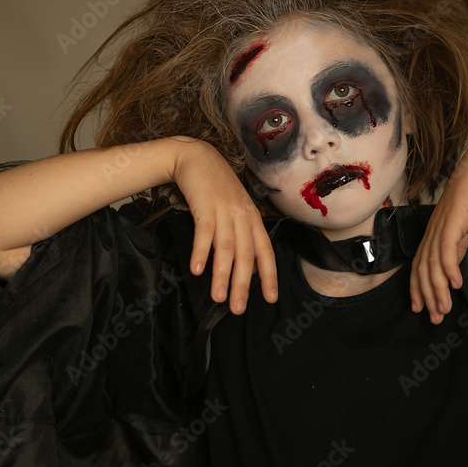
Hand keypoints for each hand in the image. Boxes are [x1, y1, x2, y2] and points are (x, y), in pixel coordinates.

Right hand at [170, 138, 277, 313]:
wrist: (196, 158)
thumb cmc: (216, 188)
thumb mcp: (236, 209)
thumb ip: (241, 235)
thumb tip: (247, 265)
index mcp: (253, 219)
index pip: (265, 252)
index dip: (269, 275)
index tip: (270, 299)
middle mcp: (242, 216)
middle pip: (246, 255)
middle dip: (243, 284)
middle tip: (238, 308)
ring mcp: (224, 210)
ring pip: (226, 248)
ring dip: (222, 274)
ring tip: (218, 297)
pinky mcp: (205, 205)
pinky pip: (204, 232)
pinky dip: (201, 251)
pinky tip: (197, 269)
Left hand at [410, 138, 467, 323]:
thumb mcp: (465, 226)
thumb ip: (457, 245)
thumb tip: (452, 268)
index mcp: (433, 232)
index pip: (419, 265)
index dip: (418, 289)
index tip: (422, 309)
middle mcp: (432, 230)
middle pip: (422, 269)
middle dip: (426, 296)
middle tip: (434, 318)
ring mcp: (441, 224)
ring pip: (432, 263)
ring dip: (438, 288)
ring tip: (444, 308)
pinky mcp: (453, 219)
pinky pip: (447, 248)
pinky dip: (449, 268)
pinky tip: (456, 284)